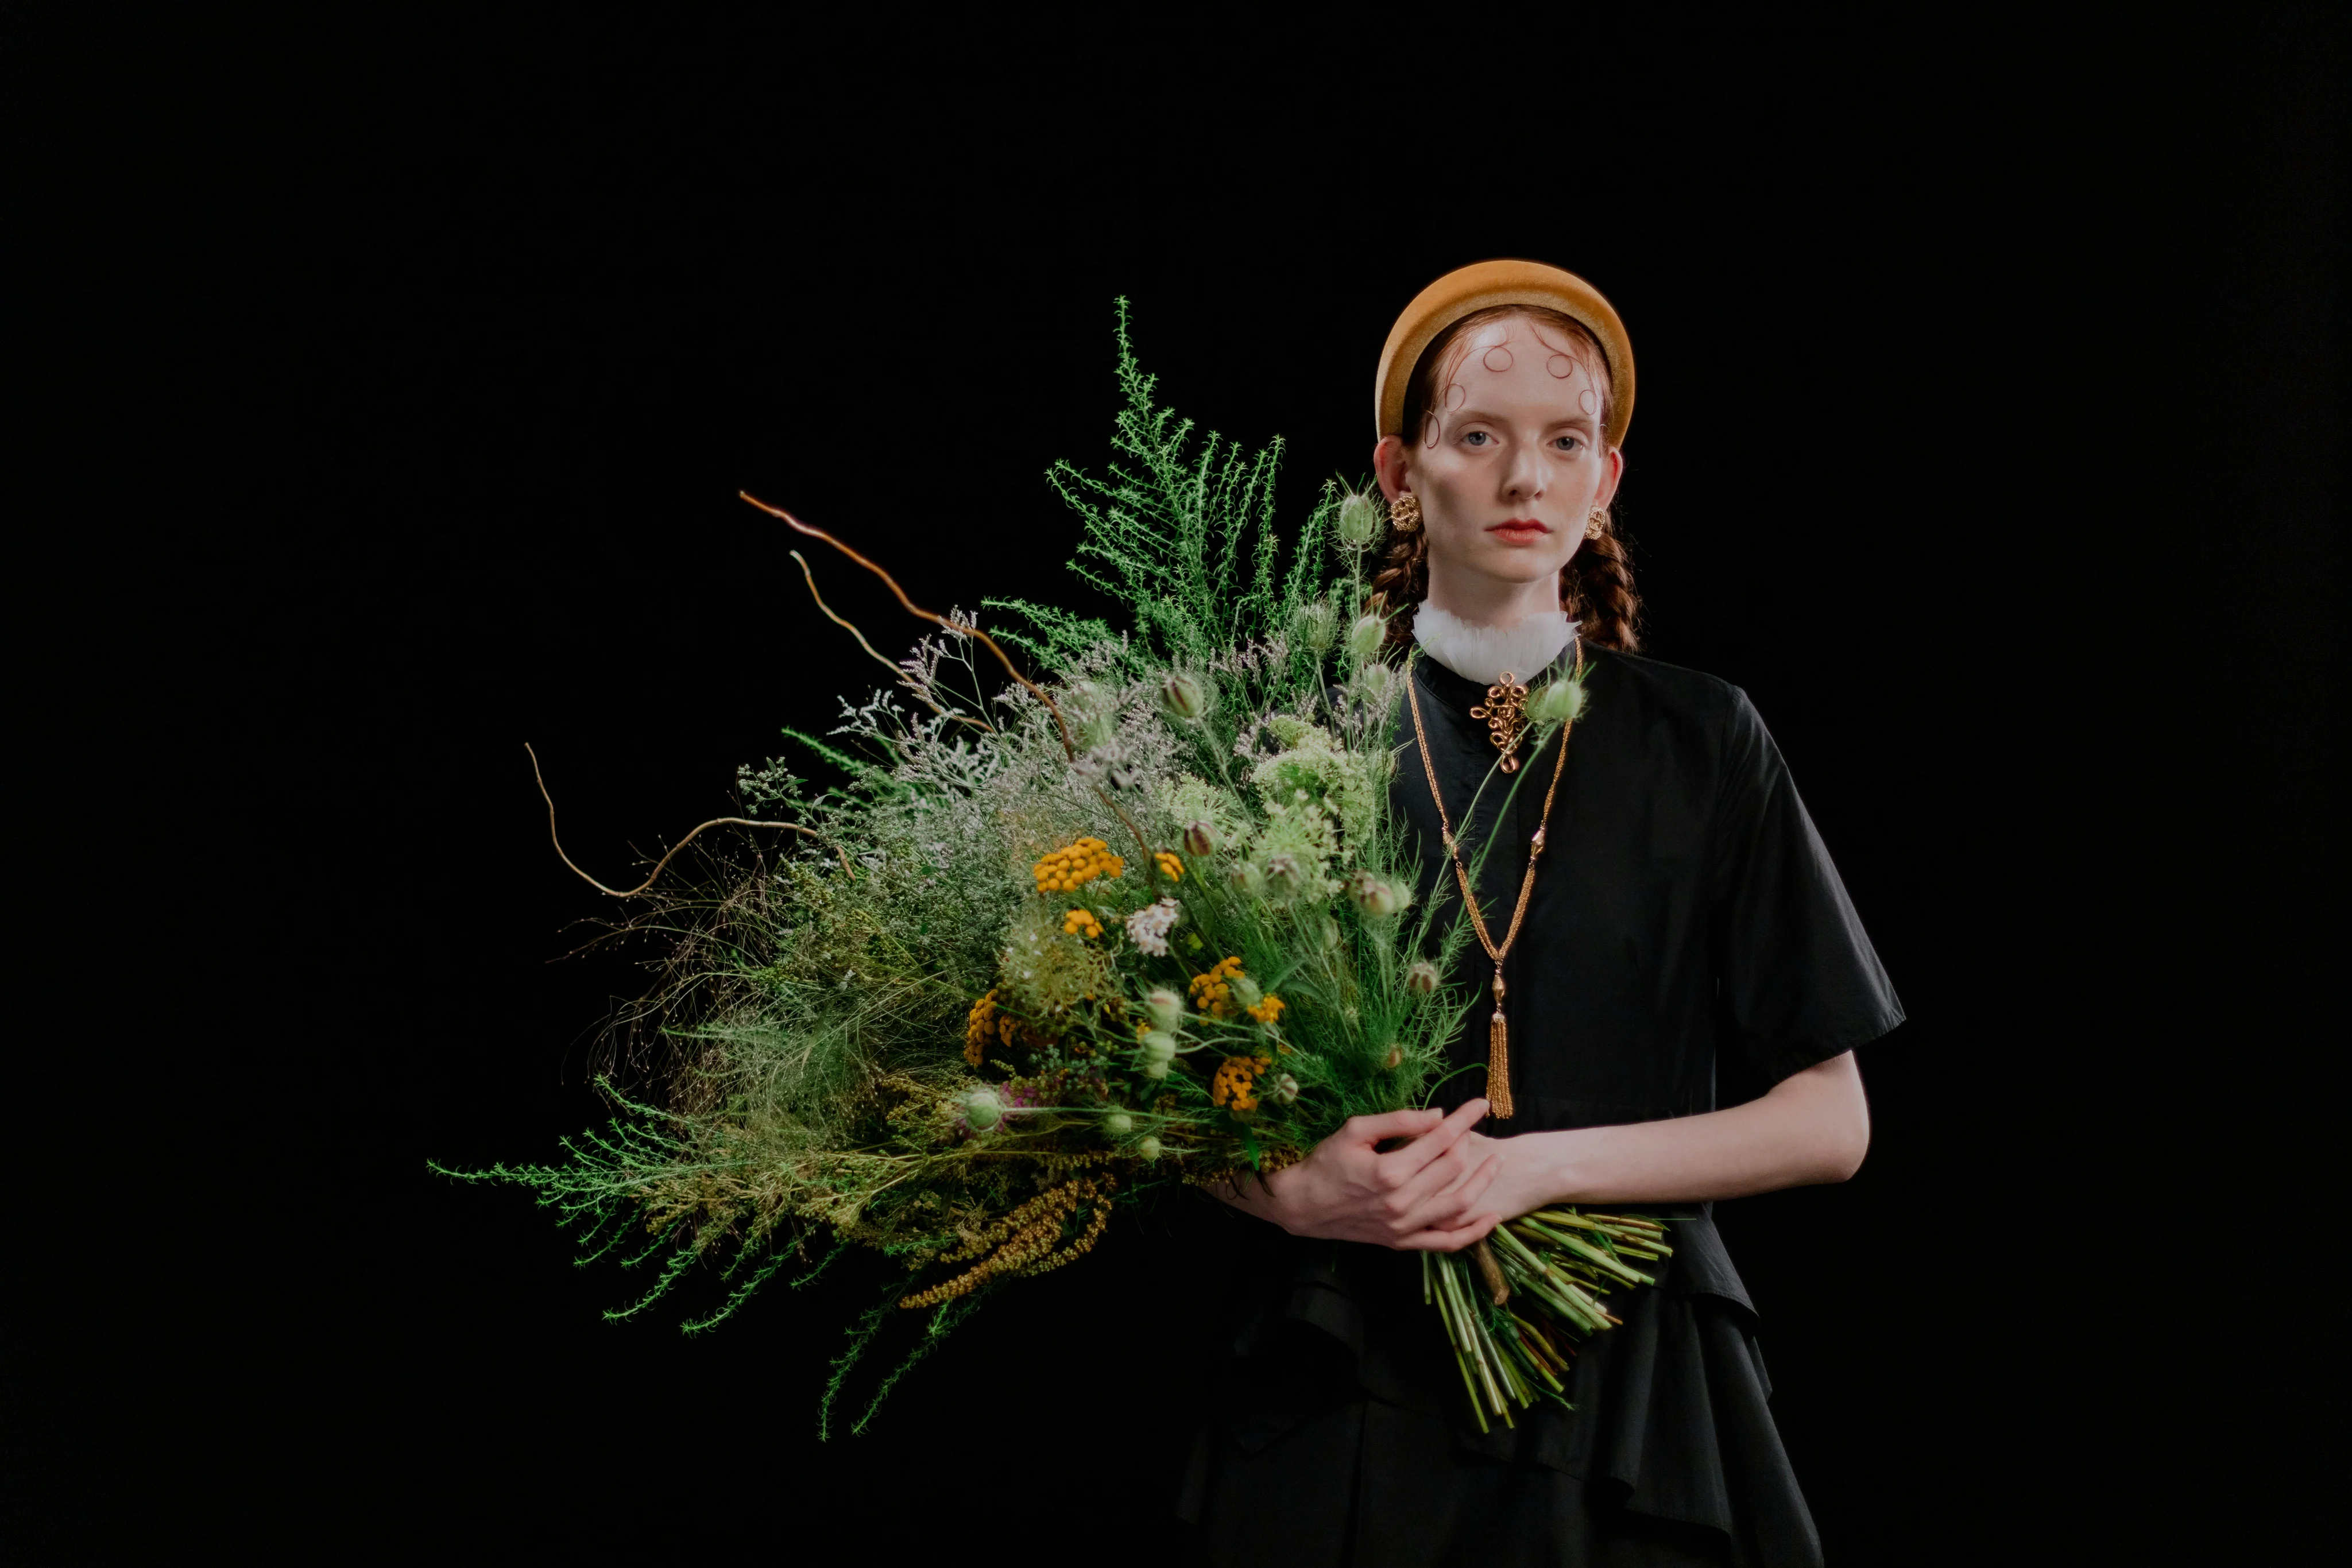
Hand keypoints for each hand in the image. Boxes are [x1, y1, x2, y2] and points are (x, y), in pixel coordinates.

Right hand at [1215, 1099, 1502, 1251]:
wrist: (1302, 1205)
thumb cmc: (1325, 1162)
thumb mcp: (1355, 1130)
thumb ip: (1398, 1121)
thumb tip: (1439, 1116)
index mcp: (1390, 1170)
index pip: (1441, 1139)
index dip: (1464, 1119)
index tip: (1480, 1104)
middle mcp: (1402, 1201)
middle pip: (1453, 1168)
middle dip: (1470, 1142)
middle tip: (1474, 1126)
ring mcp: (1404, 1226)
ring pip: (1458, 1204)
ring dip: (1482, 1183)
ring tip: (1495, 1163)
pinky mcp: (1402, 1242)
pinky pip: (1446, 1243)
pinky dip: (1472, 1233)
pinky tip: (1490, 1218)